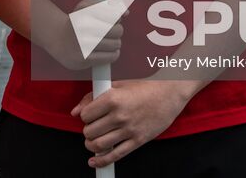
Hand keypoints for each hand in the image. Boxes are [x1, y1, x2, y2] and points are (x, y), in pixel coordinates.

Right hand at [33, 0, 124, 70]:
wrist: (59, 40)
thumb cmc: (79, 21)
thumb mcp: (90, 5)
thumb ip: (110, 1)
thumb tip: (126, 12)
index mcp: (85, 10)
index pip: (115, 14)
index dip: (117, 17)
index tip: (112, 18)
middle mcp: (83, 25)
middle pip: (118, 30)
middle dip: (117, 30)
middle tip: (110, 31)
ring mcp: (83, 43)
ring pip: (116, 43)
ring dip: (115, 43)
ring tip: (107, 41)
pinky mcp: (85, 58)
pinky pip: (111, 56)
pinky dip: (113, 54)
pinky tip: (107, 50)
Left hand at [70, 79, 200, 168]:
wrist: (170, 92)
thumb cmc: (145, 87)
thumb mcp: (117, 85)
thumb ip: (93, 97)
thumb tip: (76, 111)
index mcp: (113, 98)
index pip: (85, 115)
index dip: (85, 116)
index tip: (89, 116)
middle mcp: (119, 115)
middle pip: (90, 132)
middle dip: (87, 132)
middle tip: (92, 128)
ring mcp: (129, 130)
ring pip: (99, 145)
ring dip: (91, 145)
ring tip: (93, 141)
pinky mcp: (138, 140)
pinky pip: (116, 155)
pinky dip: (102, 161)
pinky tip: (95, 161)